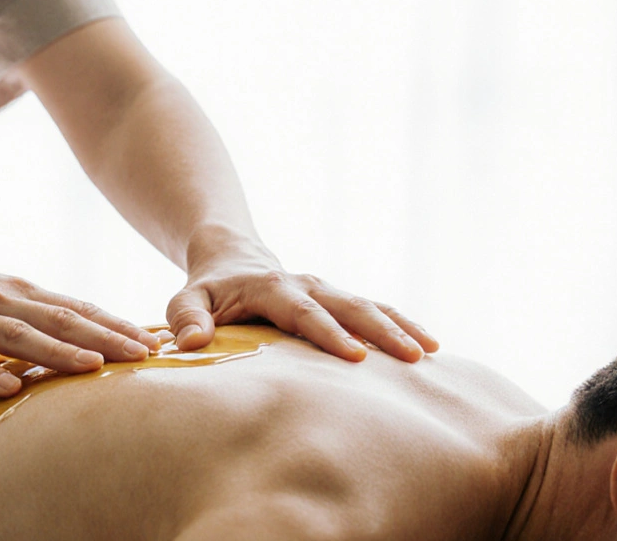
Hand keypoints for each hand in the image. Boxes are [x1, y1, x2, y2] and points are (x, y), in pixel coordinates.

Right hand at [0, 242, 161, 396]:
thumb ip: (22, 315)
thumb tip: (66, 339)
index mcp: (13, 291)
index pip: (74, 308)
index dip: (114, 324)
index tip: (152, 340)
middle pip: (59, 319)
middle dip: (104, 338)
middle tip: (145, 356)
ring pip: (18, 335)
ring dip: (59, 351)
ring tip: (94, 368)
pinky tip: (8, 389)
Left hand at [165, 235, 437, 362]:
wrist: (231, 258)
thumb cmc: (207, 289)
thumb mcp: (185, 300)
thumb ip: (185, 318)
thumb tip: (188, 344)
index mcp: (272, 287)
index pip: (304, 313)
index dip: (329, 334)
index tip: (355, 356)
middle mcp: (306, 284)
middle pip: (349, 306)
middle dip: (382, 331)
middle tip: (412, 357)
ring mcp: (327, 290)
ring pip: (370, 305)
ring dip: (401, 326)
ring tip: (431, 352)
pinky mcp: (339, 299)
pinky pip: (375, 309)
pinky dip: (402, 323)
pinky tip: (430, 346)